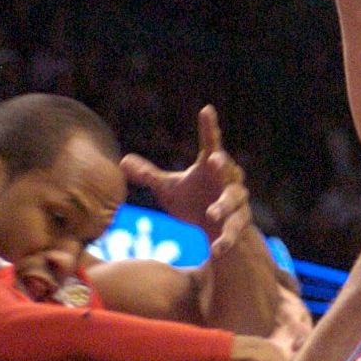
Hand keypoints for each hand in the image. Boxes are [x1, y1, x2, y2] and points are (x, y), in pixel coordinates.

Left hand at [122, 105, 251, 253]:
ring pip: (234, 201)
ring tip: (212, 213)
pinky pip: (234, 231)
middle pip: (228, 170)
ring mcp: (236, 202)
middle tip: (215, 161)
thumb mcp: (169, 189)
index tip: (206, 110)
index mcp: (210, 165)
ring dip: (224, 206)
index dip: (209, 127)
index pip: (211, 142)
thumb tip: (121, 162)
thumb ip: (149, 176)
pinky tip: (214, 250)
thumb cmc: (193, 202)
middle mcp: (227, 180)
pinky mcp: (239, 224)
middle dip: (223, 166)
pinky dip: (225, 240)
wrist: (215, 230)